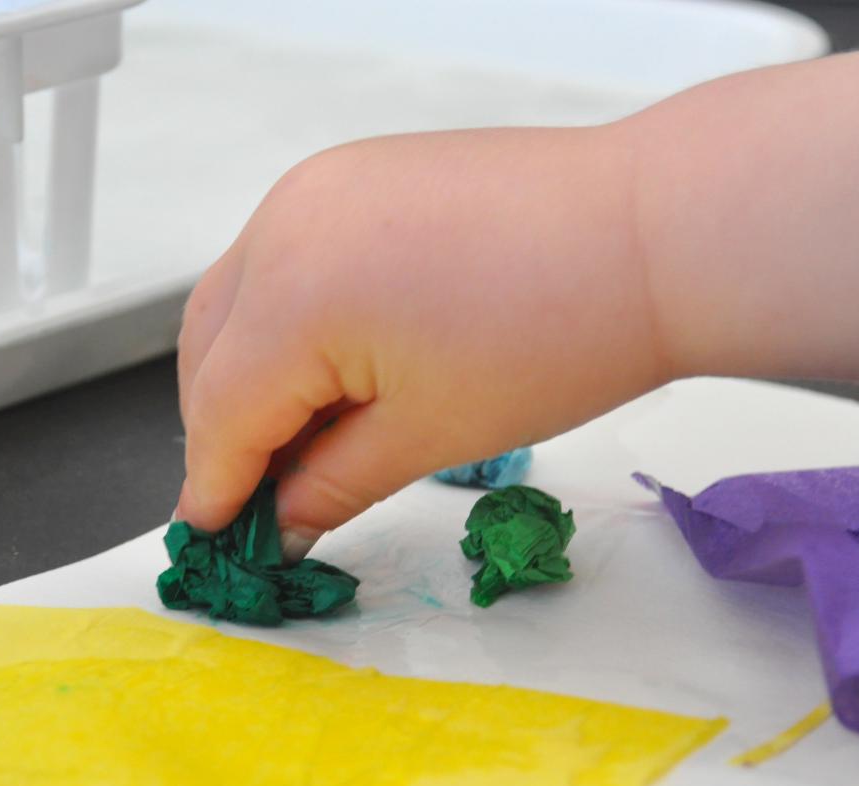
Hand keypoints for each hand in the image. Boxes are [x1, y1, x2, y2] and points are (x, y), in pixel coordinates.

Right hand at [175, 127, 668, 556]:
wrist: (650, 232)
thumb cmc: (564, 328)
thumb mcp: (427, 436)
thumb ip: (328, 486)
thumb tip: (279, 521)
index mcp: (296, 295)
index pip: (220, 412)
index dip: (216, 485)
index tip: (217, 536)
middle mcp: (285, 225)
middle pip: (208, 353)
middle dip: (226, 431)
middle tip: (267, 499)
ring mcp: (314, 189)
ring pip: (235, 301)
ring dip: (248, 372)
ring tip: (307, 436)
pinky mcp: (348, 174)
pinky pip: (279, 257)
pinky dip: (283, 317)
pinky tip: (334, 364)